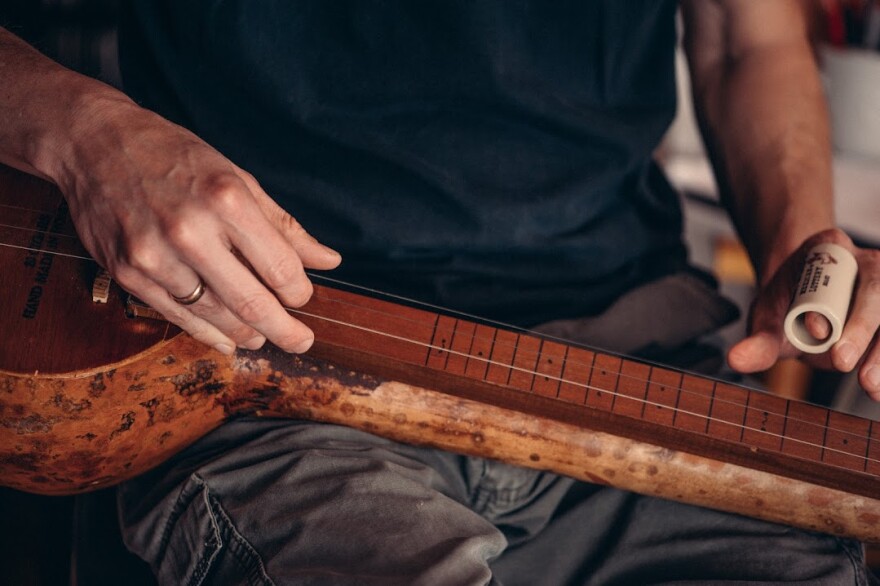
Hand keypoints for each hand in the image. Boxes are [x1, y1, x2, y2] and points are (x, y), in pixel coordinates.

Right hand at [59, 95, 340, 354]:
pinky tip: (228, 340)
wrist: (94, 143)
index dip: (299, 292)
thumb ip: (284, 225)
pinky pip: (177, 317)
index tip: (303, 297)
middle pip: (251, 302)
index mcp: (227, 200)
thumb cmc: (174, 157)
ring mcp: (154, 256)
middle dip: (285, 330)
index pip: (280, 267)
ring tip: (263, 337)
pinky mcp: (127, 274)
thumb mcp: (238, 178)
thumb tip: (328, 260)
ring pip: (215, 316)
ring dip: (247, 334)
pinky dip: (208, 334)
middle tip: (302, 342)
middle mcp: (190, 231)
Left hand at [728, 229, 879, 399]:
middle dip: (862, 329)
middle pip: (878, 292)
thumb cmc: (785, 307)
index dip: (838, 304)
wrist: (801, 306)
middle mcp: (868, 264)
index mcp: (832, 248)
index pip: (842, 272)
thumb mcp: (768, 321)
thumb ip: (758, 342)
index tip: (819, 334)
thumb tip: (736, 359)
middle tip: (843, 363)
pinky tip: (878, 390)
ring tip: (871, 387)